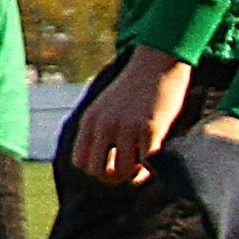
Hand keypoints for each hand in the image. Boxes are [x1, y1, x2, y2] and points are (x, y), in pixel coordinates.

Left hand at [69, 50, 190, 186]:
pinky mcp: (150, 128)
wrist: (157, 62)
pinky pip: (146, 163)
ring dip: (134, 175)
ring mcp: (126, 127)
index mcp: (90, 121)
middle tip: (130, 168)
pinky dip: (151, 170)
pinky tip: (156, 161)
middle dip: (114, 177)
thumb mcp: (107, 106)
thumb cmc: (136, 88)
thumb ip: (101, 131)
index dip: (97, 169)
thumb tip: (107, 167)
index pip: (80, 162)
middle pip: (98, 172)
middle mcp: (104, 125)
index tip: (113, 163)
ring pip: (122, 172)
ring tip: (144, 165)